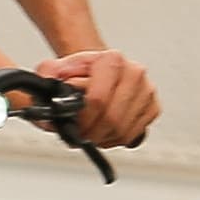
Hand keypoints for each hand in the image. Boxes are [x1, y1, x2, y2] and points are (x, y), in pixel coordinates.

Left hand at [35, 49, 158, 147]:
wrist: (94, 72)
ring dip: (102, 138)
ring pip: (123, 130)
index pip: (98, 99)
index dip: (81, 118)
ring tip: (88, 132)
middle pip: (112, 119)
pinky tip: (102, 131)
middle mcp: (134, 73)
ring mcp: (147, 91)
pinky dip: (115, 139)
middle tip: (78, 134)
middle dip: (91, 132)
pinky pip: (133, 135)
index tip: (71, 124)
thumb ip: (46, 76)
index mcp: (112, 59)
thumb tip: (50, 88)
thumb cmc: (76, 74)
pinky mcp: (153, 107)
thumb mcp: (53, 71)